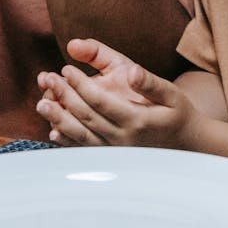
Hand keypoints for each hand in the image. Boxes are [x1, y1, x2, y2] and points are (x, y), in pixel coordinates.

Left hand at [36, 37, 199, 148]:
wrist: (186, 145)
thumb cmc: (177, 114)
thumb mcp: (171, 94)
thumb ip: (150, 83)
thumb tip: (132, 71)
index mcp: (137, 120)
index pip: (101, 101)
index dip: (81, 84)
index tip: (66, 68)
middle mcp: (123, 139)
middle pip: (86, 117)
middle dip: (64, 97)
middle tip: (46, 78)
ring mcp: (116, 152)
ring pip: (81, 136)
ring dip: (59, 119)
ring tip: (42, 103)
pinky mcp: (112, 159)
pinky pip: (86, 151)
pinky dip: (67, 142)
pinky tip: (53, 131)